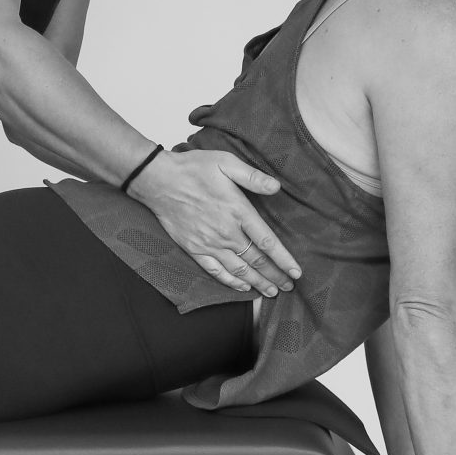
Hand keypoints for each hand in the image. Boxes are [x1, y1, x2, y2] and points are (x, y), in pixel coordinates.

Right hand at [128, 148, 302, 295]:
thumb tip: (276, 187)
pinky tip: (242, 287)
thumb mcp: (226, 162)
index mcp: (238, 211)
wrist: (158, 180)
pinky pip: (215, 271)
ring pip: (239, 270)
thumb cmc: (193, 168)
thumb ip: (253, 177)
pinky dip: (230, 282)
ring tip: (272, 292)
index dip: (284, 260)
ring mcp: (209, 243)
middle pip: (256, 261)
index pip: (267, 242)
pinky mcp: (194, 248)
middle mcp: (226, 232)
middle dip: (275, 276)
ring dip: (257, 283)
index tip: (297, 272)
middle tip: (290, 286)